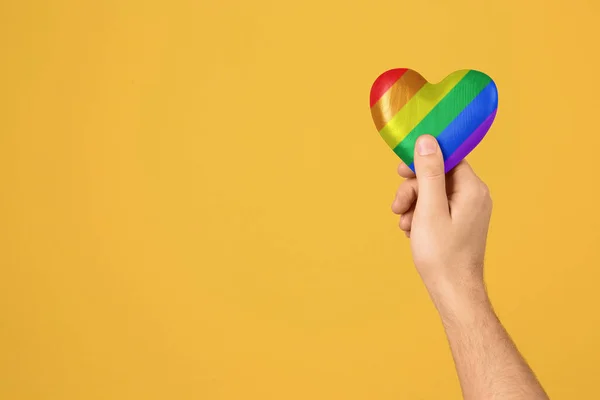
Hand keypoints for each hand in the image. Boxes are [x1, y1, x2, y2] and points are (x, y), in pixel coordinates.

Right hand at [391, 135, 492, 304]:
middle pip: (437, 175)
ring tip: (404, 224)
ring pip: (433, 193)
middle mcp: (474, 196)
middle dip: (413, 189)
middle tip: (398, 206)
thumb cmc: (442, 254)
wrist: (453, 291)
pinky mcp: (460, 222)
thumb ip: (429, 173)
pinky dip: (420, 215)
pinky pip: (437, 207)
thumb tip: (427, 140)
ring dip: (413, 204)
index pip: (447, 158)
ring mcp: (468, 210)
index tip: (401, 170)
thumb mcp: (429, 209)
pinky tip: (411, 230)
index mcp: (472, 189)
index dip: (422, 161)